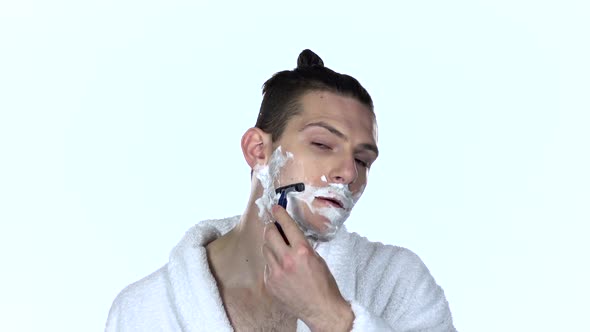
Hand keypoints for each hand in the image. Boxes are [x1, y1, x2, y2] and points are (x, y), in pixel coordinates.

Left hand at [262, 205, 353, 330]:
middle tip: (275, 228)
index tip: (276, 208)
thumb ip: (301, 245)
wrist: (321, 310)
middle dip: (271, 228)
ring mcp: (276, 273)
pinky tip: (282, 269)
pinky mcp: (270, 283)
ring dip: (271, 246)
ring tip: (281, 251)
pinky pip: (266, 266)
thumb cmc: (324, 284)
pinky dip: (272, 263)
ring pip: (265, 249)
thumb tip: (289, 234)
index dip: (280, 214)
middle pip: (269, 234)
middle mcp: (287, 260)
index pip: (287, 225)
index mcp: (302, 251)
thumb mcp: (317, 258)